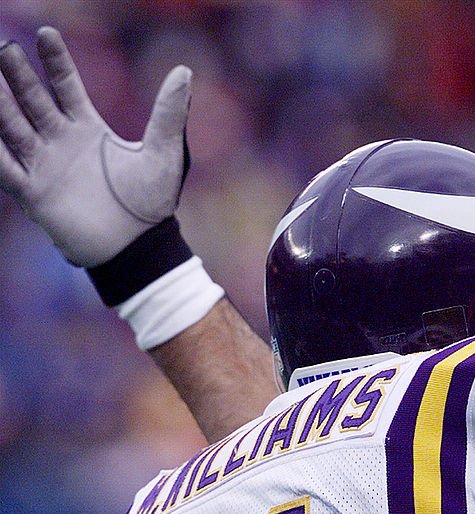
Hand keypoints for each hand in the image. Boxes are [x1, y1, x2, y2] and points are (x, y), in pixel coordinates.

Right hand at [0, 26, 190, 266]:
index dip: (55, 61)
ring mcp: (44, 166)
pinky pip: (5, 168)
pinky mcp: (34, 193)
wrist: (139, 245)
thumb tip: (184, 70)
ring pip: (11, 126)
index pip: (65, 87)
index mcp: (88, 130)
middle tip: (1, 47)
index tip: (45, 34)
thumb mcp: (163, 152)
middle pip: (32, 100)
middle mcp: (60, 142)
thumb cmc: (152, 202)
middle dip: (16, 75)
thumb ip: (168, 112)